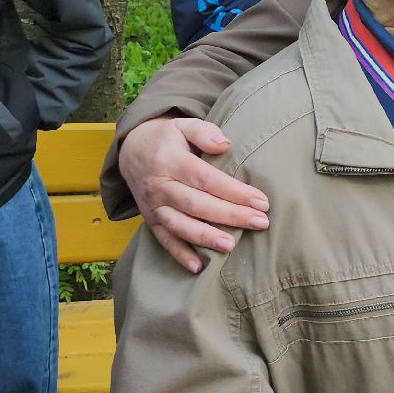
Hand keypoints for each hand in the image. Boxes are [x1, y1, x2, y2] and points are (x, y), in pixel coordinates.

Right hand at [121, 117, 270, 272]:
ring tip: (231, 246)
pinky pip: (164, 240)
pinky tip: (198, 267)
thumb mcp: (182, 125)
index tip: (262, 201)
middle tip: (260, 223)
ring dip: (205, 238)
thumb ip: (204, 132)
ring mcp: (154, 205)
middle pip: (197, 204)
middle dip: (230, 215)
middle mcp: (160, 186)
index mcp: (171, 161)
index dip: (234, 191)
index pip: (207, 179)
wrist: (131, 151)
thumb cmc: (167, 138)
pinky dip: (179, 254)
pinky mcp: (151, 220)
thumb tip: (224, 144)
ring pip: (180, 225)